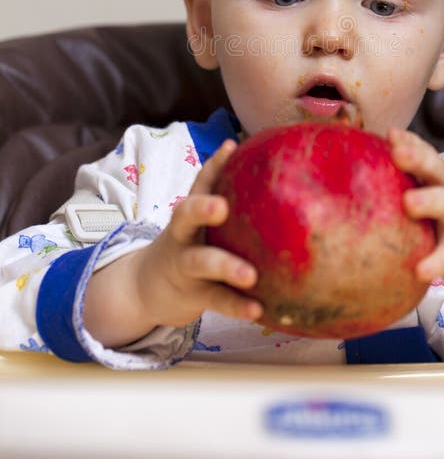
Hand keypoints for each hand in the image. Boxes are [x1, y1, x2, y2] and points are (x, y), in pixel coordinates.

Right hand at [84, 139, 261, 346]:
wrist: (148, 287)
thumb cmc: (192, 244)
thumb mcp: (202, 222)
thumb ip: (230, 200)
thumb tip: (279, 168)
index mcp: (191, 212)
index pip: (201, 181)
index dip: (214, 164)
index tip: (231, 148)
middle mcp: (184, 234)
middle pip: (186, 214)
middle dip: (203, 208)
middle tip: (221, 206)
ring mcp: (185, 264)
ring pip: (202, 262)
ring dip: (226, 267)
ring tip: (251, 276)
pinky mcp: (193, 294)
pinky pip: (217, 299)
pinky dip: (237, 305)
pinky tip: (258, 310)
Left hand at [388, 129, 443, 288]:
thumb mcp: (433, 190)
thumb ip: (406, 179)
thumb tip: (354, 166)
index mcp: (439, 176)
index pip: (425, 152)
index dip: (409, 142)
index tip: (390, 134)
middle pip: (437, 169)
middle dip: (418, 159)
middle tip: (397, 153)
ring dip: (428, 200)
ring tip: (409, 203)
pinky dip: (437, 262)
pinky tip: (422, 271)